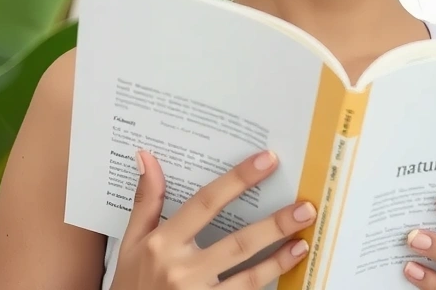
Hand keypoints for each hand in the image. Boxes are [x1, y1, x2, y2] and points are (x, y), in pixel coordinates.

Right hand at [108, 149, 315, 288]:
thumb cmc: (131, 284)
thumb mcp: (130, 244)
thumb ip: (146, 203)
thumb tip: (148, 157)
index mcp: (163, 244)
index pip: (206, 203)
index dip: (238, 180)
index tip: (266, 161)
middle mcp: (181, 270)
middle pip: (237, 243)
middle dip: (274, 224)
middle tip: (305, 207)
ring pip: (248, 277)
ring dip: (279, 258)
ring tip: (304, 240)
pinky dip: (268, 283)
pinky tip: (287, 269)